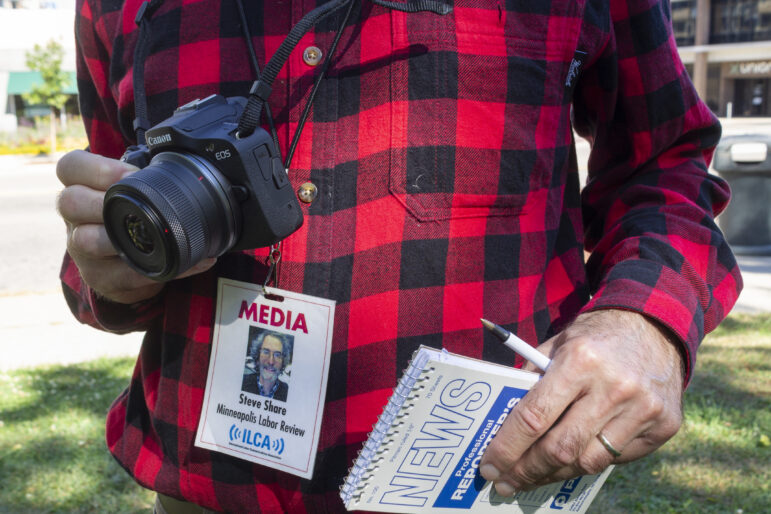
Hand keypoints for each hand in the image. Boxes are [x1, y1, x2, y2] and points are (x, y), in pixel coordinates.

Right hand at [56, 150, 215, 303]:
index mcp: (81, 188)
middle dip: (103, 201)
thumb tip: (186, 167)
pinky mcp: (98, 277)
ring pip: (84, 240)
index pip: (69, 167)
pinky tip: (186, 260)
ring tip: (156, 235)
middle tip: (139, 203)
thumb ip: (145, 177)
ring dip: (122, 237)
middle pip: (69, 201)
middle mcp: (74, 218)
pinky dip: (159, 267)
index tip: (131, 175)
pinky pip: (124, 274)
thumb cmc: (132, 219)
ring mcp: (81, 250)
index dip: (96, 167)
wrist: (129, 266)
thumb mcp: (132, 195)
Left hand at [479, 309, 683, 494]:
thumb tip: (503, 425)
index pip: (534, 416)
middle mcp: (614, 387)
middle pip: (560, 448)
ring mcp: (644, 409)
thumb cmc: (596, 337)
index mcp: (581, 361)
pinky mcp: (664, 426)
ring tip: (531, 479)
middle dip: (525, 471)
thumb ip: (532, 379)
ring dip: (554, 475)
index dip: (507, 448)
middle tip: (503, 483)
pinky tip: (570, 461)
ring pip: (588, 462)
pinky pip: (617, 458)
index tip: (488, 467)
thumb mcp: (557, 344)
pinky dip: (589, 461)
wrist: (656, 325)